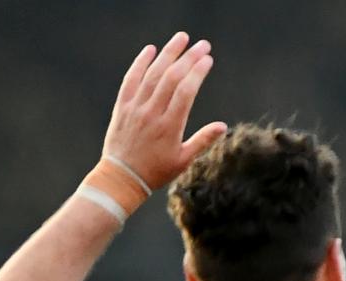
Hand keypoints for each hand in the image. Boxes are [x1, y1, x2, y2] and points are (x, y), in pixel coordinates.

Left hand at [102, 32, 226, 189]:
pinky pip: (131, 80)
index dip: (197, 72)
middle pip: (171, 78)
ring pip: (153, 74)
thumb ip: (203, 140)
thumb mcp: (184, 160)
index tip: (208, 59)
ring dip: (168, 54)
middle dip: (188, 58)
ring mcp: (135, 108)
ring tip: (181, 38)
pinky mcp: (122, 106)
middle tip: (202, 44)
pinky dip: (140, 63)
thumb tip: (223, 126)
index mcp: (170, 126)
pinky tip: (151, 50)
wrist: (122, 177)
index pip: (186, 91)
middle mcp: (152, 113)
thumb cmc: (157, 171)